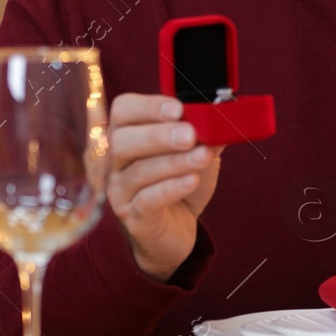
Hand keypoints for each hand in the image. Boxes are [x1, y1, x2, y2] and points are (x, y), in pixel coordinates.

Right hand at [107, 93, 223, 281]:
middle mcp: (114, 161)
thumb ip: (206, 134)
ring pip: (139, 172)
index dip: (148, 107)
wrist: (177, 227)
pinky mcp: (132, 217)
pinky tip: (192, 180)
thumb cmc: (181, 181)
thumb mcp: (197, 152)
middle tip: (190, 135)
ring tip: (202, 156)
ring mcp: (119, 190)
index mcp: (126, 133)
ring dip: (174, 162)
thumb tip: (221, 118)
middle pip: (122, 141)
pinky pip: (147, 200)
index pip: (123, 110)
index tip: (178, 108)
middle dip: (159, 135)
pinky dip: (171, 188)